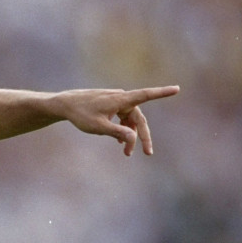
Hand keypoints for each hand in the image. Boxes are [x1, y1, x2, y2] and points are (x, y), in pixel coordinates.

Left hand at [56, 86, 179, 155]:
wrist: (65, 104)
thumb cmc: (80, 115)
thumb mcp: (98, 127)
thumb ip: (117, 133)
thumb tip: (133, 138)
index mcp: (120, 100)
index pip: (145, 95)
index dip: (162, 93)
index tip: (177, 89)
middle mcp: (121, 98)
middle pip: (138, 118)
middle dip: (142, 136)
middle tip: (148, 153)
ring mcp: (116, 101)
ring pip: (130, 120)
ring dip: (130, 135)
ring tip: (126, 153)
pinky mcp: (111, 104)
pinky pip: (122, 118)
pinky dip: (123, 129)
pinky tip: (120, 142)